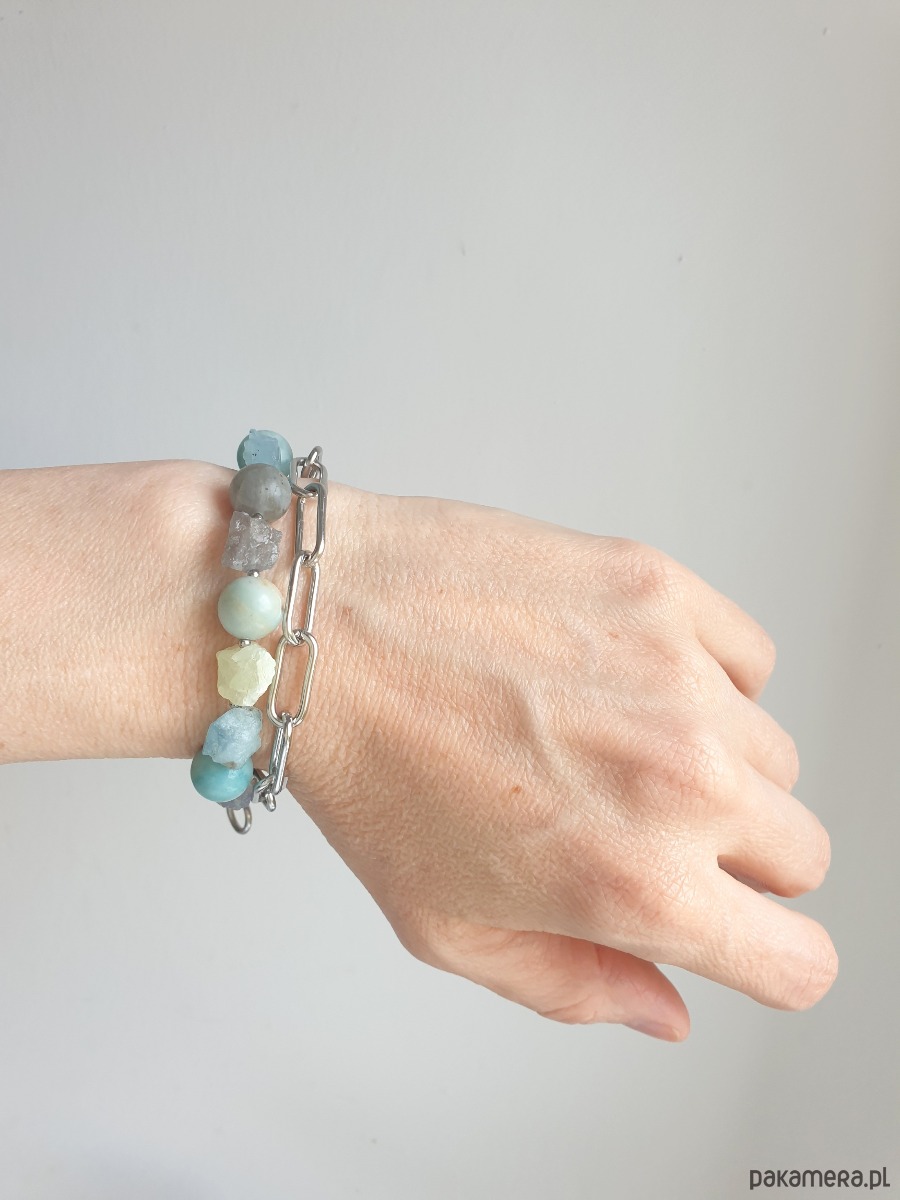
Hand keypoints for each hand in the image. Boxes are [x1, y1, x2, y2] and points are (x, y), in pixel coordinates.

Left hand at [280, 482, 836, 1040]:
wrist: (317, 628)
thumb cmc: (365, 773)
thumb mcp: (449, 927)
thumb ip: (574, 987)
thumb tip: (665, 1010)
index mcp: (634, 884)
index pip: (796, 961)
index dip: (768, 957)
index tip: (740, 933)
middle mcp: (679, 781)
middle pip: (799, 852)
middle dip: (735, 859)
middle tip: (641, 827)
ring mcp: (678, 674)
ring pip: (772, 754)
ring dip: (713, 762)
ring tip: (607, 742)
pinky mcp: (661, 589)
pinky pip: (748, 658)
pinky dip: (705, 676)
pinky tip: (623, 678)